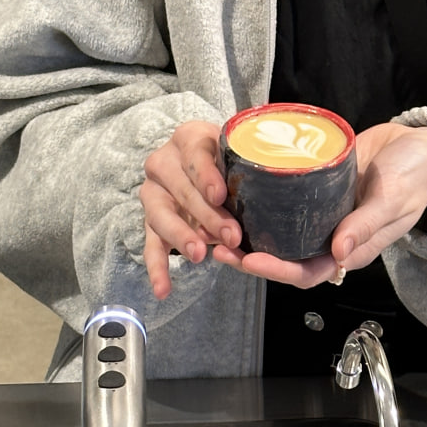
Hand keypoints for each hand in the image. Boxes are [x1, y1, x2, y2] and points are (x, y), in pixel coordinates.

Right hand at [141, 120, 243, 298]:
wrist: (210, 176)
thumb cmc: (231, 166)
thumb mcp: (242, 159)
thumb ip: (252, 169)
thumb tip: (276, 194)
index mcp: (190, 138)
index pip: (195, 153)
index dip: (206, 174)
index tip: (220, 195)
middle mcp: (164, 162)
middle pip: (182, 189)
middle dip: (206, 215)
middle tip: (231, 235)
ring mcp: (154, 193)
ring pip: (161, 215)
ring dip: (181, 236)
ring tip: (198, 254)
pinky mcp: (152, 222)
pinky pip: (151, 245)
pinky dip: (157, 269)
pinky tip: (163, 289)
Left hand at [211, 122, 426, 287]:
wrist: (422, 146)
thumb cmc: (415, 176)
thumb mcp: (393, 199)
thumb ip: (366, 225)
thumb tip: (338, 255)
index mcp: (349, 251)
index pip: (306, 272)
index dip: (276, 270)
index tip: (249, 260)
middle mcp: (330, 237)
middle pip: (284, 257)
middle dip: (250, 257)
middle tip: (219, 244)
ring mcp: (321, 215)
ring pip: (279, 233)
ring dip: (249, 233)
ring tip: (218, 224)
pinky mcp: (315, 191)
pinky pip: (283, 203)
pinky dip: (260, 203)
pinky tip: (237, 192)